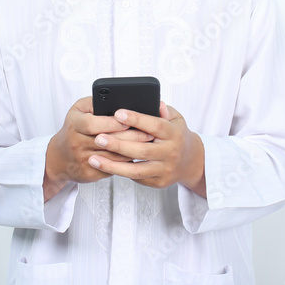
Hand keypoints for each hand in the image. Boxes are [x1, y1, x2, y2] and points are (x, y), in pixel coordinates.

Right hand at [44, 97, 153, 200]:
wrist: (59, 157)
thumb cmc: (73, 129)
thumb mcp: (78, 110)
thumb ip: (95, 101)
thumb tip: (116, 99)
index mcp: (75, 125)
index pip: (94, 124)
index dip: (113, 123)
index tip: (130, 121)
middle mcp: (77, 143)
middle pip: (107, 141)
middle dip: (131, 137)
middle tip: (149, 133)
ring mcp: (83, 160)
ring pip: (112, 157)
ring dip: (132, 151)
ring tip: (148, 144)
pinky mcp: (89, 173)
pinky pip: (112, 169)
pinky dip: (125, 163)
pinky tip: (137, 156)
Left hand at [87, 102, 205, 196]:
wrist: (191, 161)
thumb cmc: (177, 135)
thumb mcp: (176, 118)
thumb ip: (163, 110)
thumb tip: (155, 102)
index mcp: (174, 133)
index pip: (155, 125)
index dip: (136, 119)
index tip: (118, 113)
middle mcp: (171, 152)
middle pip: (142, 150)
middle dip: (118, 144)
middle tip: (98, 138)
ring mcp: (165, 169)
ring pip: (136, 170)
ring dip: (113, 165)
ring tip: (93, 158)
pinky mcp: (159, 182)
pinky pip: (137, 178)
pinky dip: (120, 172)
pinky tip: (104, 166)